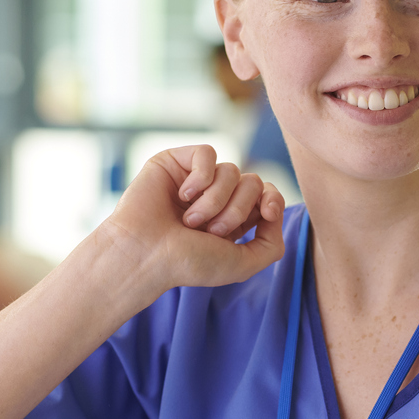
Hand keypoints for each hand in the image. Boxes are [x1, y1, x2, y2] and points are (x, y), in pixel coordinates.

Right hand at [101, 145, 284, 296]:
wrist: (145, 254)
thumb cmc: (189, 263)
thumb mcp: (242, 264)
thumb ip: (272, 244)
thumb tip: (273, 210)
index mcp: (233, 219)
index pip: (267, 195)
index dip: (273, 199)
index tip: (266, 214)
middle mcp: (216, 197)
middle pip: (253, 182)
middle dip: (238, 209)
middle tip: (211, 231)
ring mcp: (196, 179)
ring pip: (231, 170)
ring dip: (215, 201)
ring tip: (190, 221)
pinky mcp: (176, 162)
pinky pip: (207, 153)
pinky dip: (200, 177)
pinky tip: (182, 196)